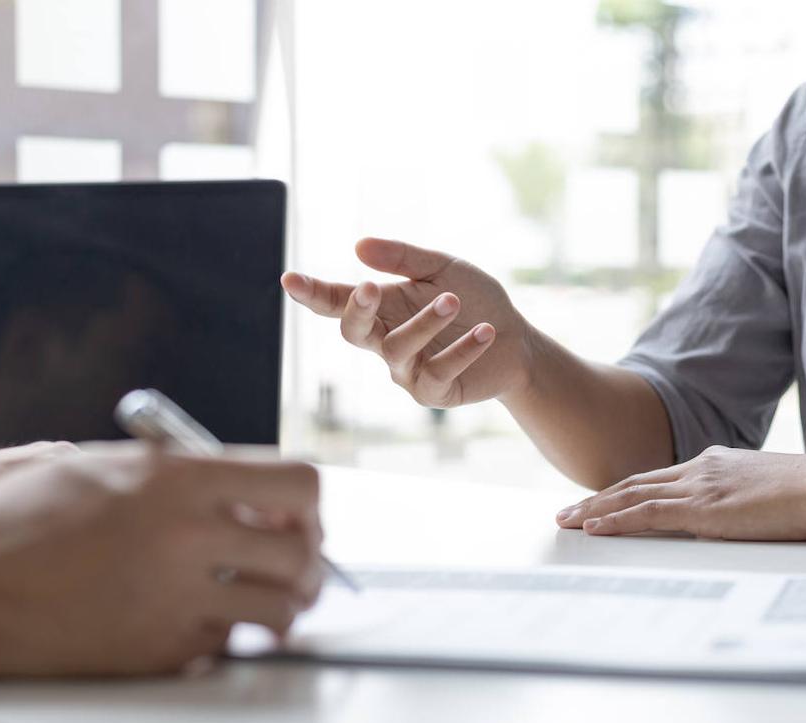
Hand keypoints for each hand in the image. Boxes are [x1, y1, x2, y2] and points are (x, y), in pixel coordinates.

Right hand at [0, 444, 322, 682]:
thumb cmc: (20, 521)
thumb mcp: (105, 468)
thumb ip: (183, 476)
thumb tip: (245, 494)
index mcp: (178, 479)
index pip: (297, 482)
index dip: (308, 502)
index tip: (298, 515)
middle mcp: (188, 536)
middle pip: (303, 552)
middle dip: (308, 561)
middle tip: (293, 565)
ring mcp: (177, 599)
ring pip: (280, 610)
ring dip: (281, 606)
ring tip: (260, 600)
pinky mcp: (162, 651)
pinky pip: (227, 645)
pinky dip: (224, 636)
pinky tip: (196, 619)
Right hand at [283, 237, 532, 406]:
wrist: (516, 341)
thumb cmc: (474, 300)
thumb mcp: (443, 268)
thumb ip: (403, 257)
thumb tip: (358, 246)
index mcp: (382, 308)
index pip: (338, 301)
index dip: (312, 293)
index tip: (289, 279)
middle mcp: (386, 341)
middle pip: (353, 333)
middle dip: (356, 311)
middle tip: (370, 286)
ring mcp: (407, 371)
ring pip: (397, 349)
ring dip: (425, 322)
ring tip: (453, 300)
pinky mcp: (433, 393)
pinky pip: (437, 372)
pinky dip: (462, 350)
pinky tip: (486, 331)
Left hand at [556, 446, 805, 540]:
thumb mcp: (766, 491)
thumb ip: (741, 498)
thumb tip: (734, 514)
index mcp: (713, 464)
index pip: (656, 478)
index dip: (623, 491)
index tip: (598, 501)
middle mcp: (698, 470)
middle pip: (633, 484)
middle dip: (595, 500)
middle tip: (565, 513)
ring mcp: (697, 487)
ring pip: (630, 497)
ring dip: (593, 510)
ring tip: (564, 522)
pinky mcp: (701, 508)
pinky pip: (645, 514)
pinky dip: (614, 520)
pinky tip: (592, 528)